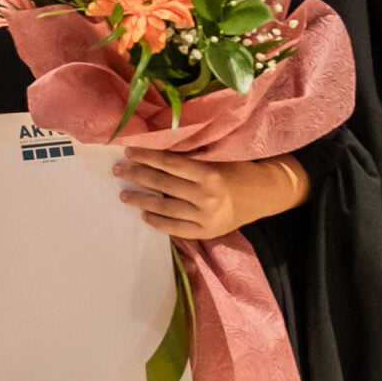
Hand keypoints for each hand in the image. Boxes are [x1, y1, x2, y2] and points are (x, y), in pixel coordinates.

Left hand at [117, 152, 305, 238]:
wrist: (264, 195)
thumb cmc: (237, 170)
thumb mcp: (217, 158)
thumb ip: (191, 157)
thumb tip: (155, 149)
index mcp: (209, 174)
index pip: (169, 163)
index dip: (146, 157)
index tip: (128, 151)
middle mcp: (206, 197)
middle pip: (162, 184)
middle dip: (137, 176)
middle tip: (118, 170)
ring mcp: (205, 217)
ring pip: (164, 208)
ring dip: (140, 200)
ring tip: (124, 195)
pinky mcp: (205, 232)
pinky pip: (175, 229)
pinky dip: (157, 222)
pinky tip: (145, 216)